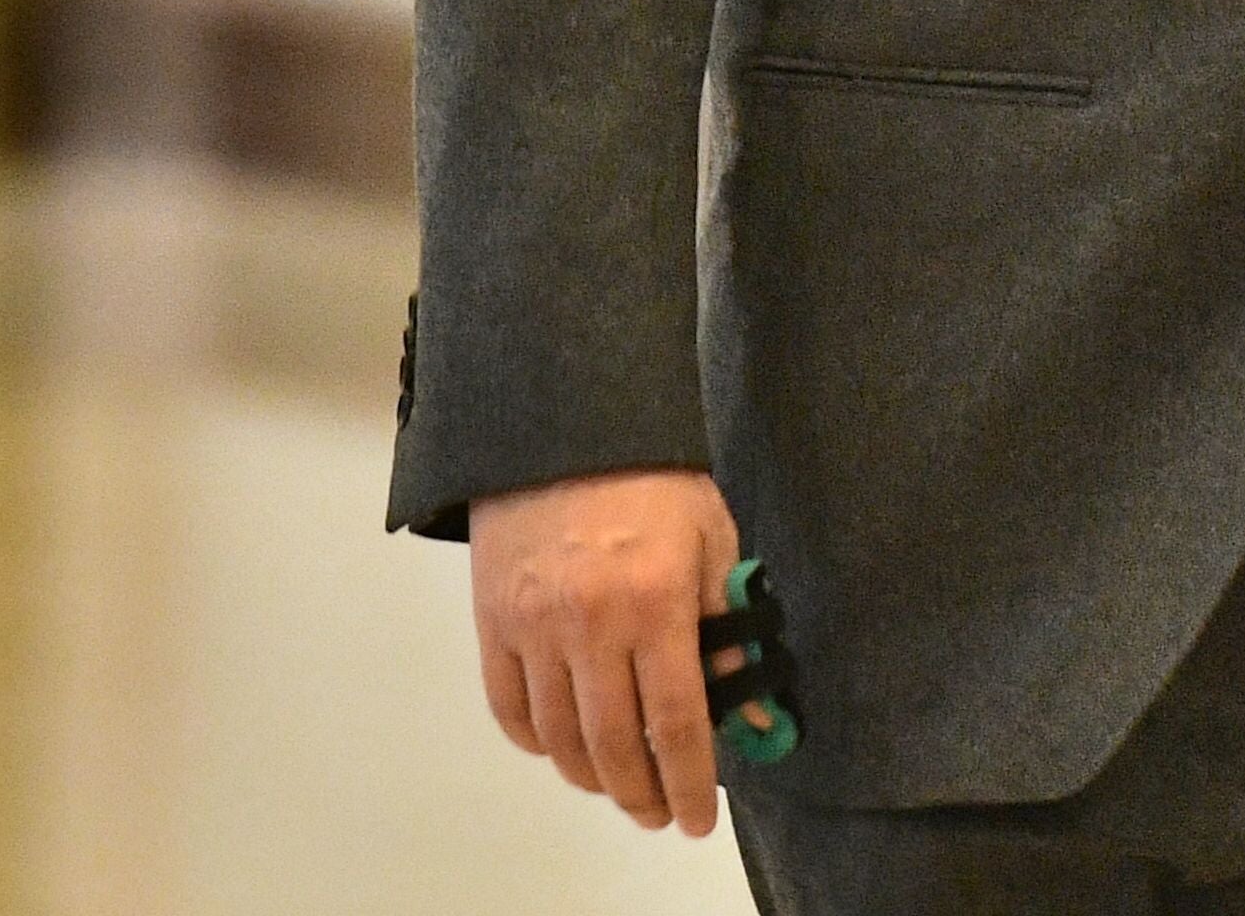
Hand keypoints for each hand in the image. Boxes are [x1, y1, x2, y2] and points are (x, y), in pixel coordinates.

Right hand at [469, 465, 742, 836]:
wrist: (567, 424)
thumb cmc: (655, 478)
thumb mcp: (714, 539)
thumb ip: (731, 629)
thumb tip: (752, 713)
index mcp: (655, 603)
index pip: (677, 722)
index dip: (689, 782)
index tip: (698, 820)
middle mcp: (590, 625)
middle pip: (614, 746)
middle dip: (641, 794)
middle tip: (659, 813)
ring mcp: (533, 627)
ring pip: (559, 739)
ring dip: (591, 778)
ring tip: (619, 785)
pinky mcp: (492, 621)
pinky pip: (509, 708)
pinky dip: (537, 743)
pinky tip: (564, 748)